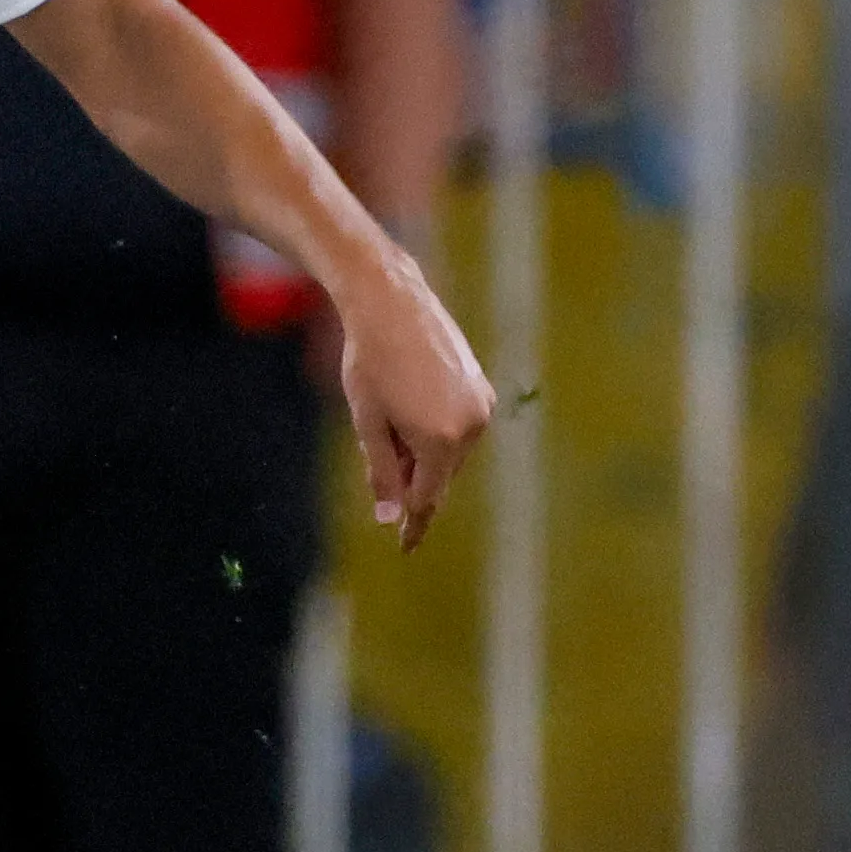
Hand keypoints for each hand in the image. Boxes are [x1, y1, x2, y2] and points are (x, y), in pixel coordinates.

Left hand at [332, 244, 492, 549]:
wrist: (393, 304)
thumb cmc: (370, 362)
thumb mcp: (368, 422)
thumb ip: (382, 471)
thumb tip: (390, 516)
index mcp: (440, 440)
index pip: (426, 499)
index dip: (411, 524)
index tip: (403, 547)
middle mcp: (472, 428)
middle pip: (437, 477)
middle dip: (408, 477)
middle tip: (377, 441)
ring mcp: (482, 408)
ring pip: (448, 454)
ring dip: (420, 452)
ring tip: (389, 411)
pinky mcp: (482, 390)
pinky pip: (458, 429)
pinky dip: (435, 431)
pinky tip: (409, 403)